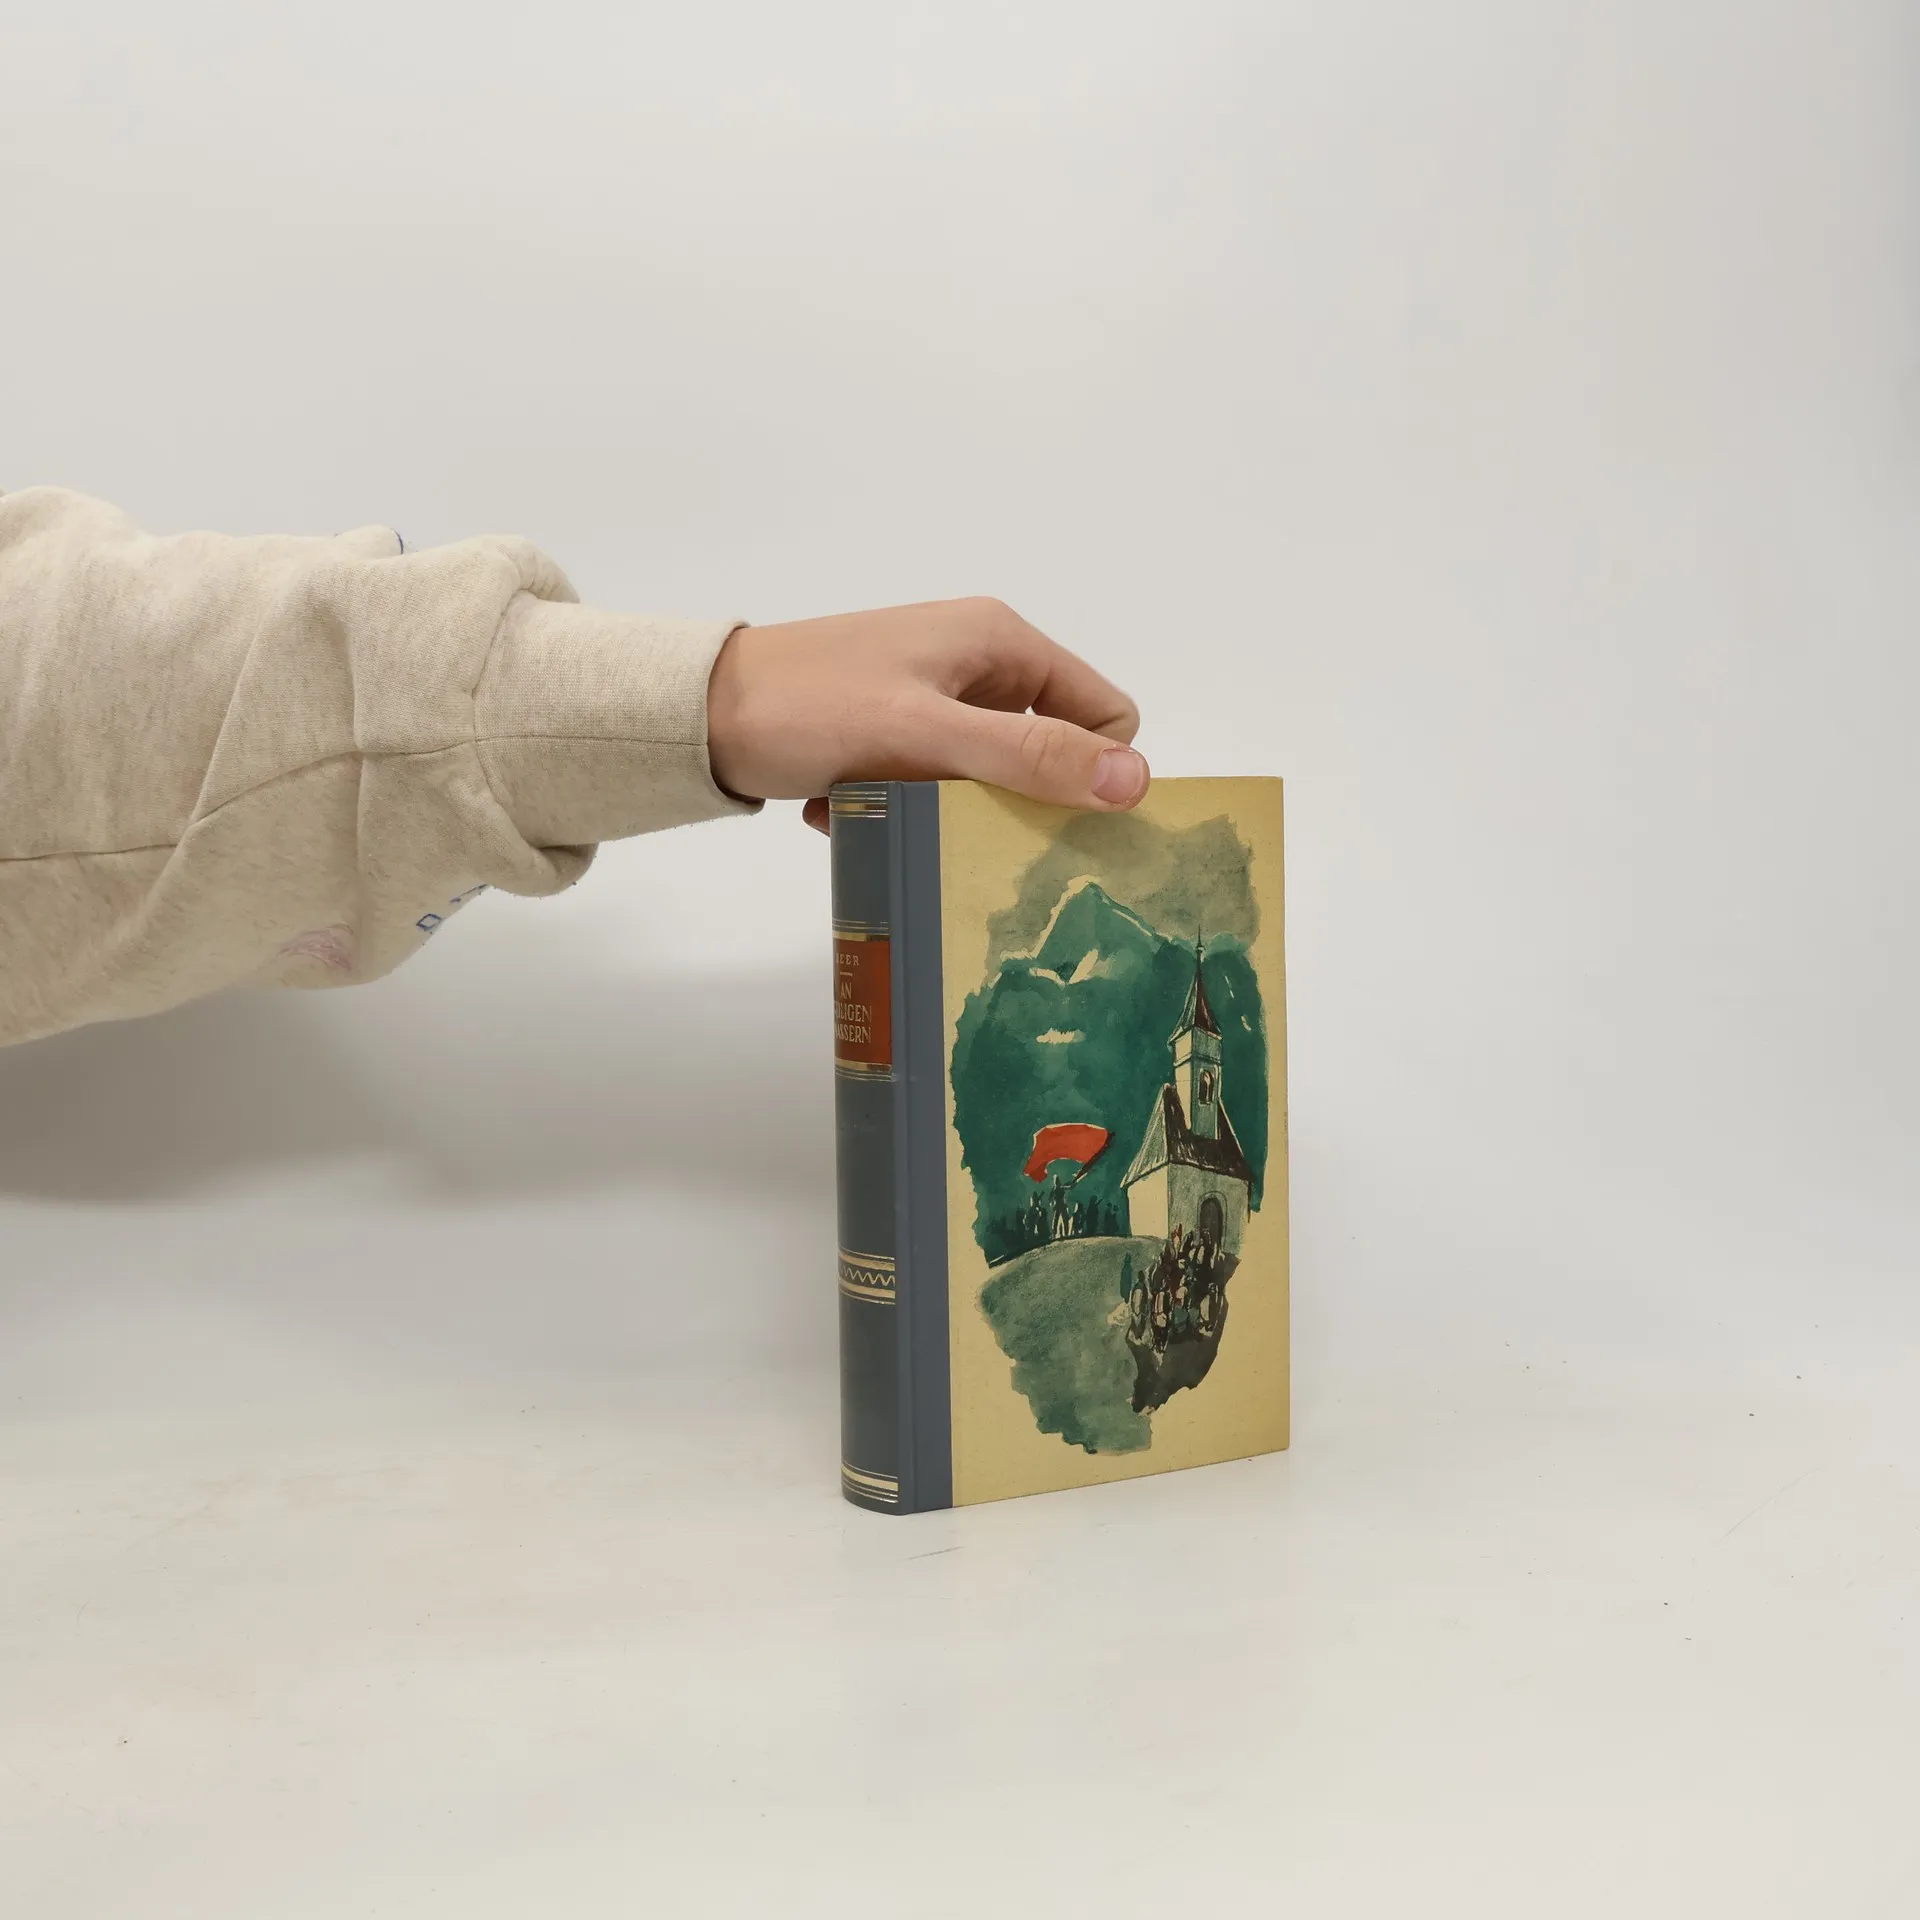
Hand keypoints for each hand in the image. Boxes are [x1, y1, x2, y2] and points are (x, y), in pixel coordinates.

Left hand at [705, 598, 1147, 832]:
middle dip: (1007, 800)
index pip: (1103, 713)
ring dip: (944, 807)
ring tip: (890, 809)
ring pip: (985, 778)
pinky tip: (850, 805)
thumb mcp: (926, 734)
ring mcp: (931, 696)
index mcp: (999, 640)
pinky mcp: (893, 730)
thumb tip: (1135, 781)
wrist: (697, 713)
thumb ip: (1028, 757)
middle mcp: (975, 661)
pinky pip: (932, 784)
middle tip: (957, 827)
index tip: (1043, 821)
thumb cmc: (809, 708)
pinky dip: (899, 803)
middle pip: (1044, 751)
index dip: (1089, 772)